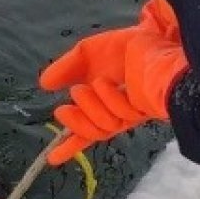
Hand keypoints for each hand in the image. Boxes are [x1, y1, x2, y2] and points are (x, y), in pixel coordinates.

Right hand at [39, 1, 187, 164]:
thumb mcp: (88, 53)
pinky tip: (118, 85)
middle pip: (94, 132)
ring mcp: (132, 113)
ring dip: (92, 107)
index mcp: (105, 105)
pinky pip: (121, 115)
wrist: (157, 40)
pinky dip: (112, 98)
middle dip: (75, 124)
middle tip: (61, 111)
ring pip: (105, 126)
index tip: (52, 159)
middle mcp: (119, 114)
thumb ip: (66, 68)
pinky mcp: (144, 110)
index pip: (87, 130)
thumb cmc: (126, 48)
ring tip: (92, 85)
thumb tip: (42, 84)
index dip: (70, 145)